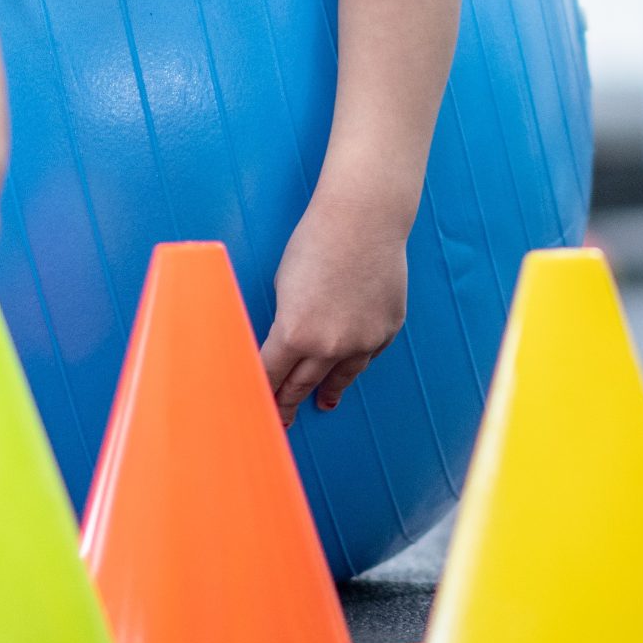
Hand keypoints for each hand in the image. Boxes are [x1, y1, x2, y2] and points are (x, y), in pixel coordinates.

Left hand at [259, 194, 408, 422]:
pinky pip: (367, 355)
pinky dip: (355, 363)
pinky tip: (350, 370)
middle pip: (303, 384)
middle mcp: (330, 347)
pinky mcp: (386, 332)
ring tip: (322, 404)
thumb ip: (288, 321)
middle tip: (282, 419)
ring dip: (328, 392)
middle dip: (289, 402)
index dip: (261, 391)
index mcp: (295, 333)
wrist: (364, 223)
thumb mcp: (284, 285)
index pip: (271, 374)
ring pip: (340, 377)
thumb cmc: (315, 243)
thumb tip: (289, 342)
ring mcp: (363, 342)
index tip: (255, 406)